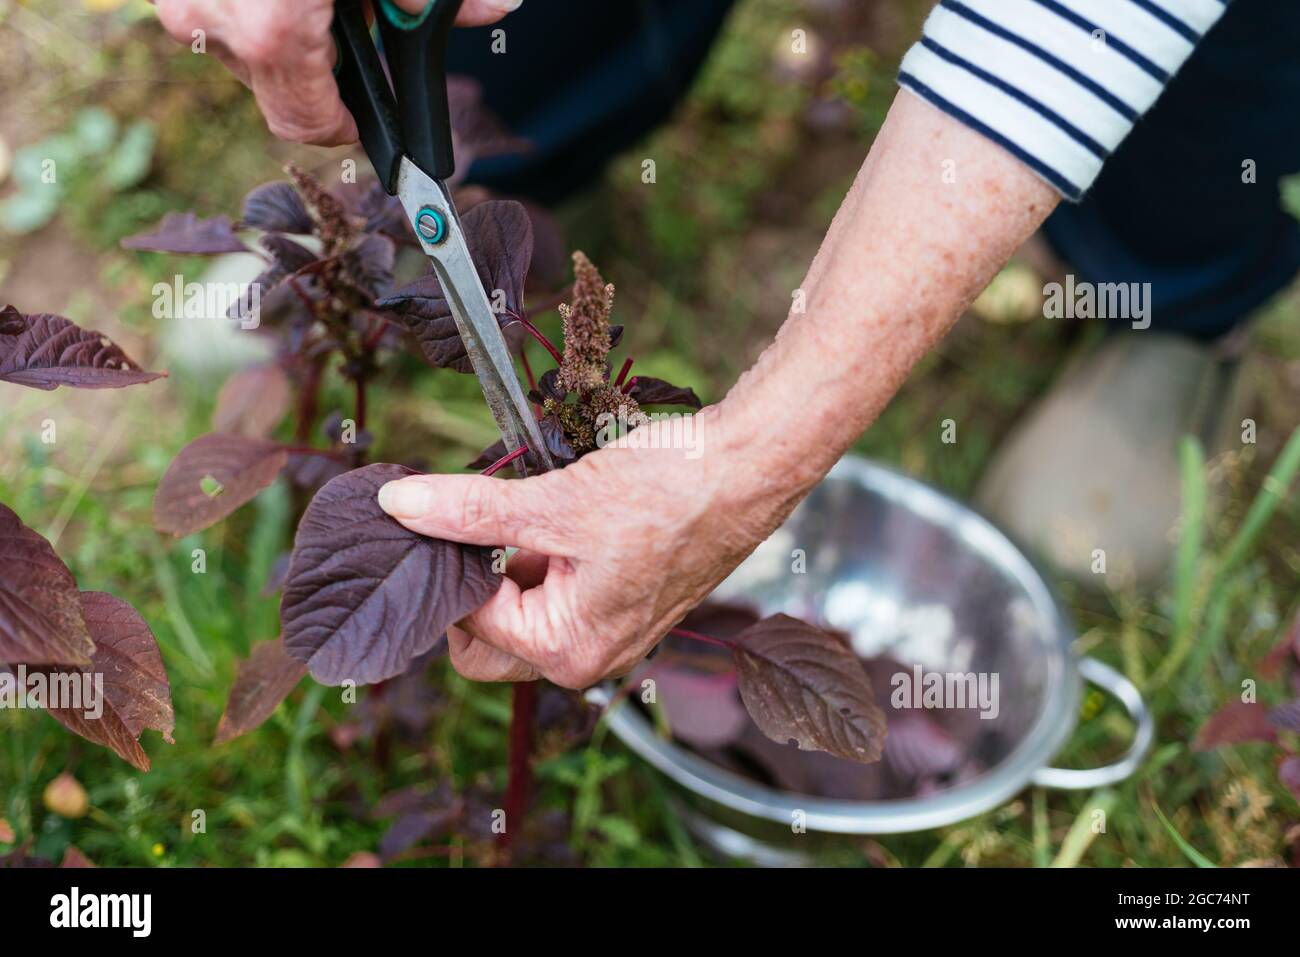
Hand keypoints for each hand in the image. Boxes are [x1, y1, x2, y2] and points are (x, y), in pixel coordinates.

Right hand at [153, 0, 521, 144]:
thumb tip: (496, 8)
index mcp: (273, 30)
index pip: (308, 124)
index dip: (346, 126)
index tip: (370, 116)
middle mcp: (215, 23)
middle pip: (277, 86)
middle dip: (324, 62)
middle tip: (354, 17)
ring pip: (247, 47)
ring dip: (290, 25)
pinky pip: (220, 7)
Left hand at [376, 408, 799, 687]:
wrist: (747, 469)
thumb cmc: (667, 491)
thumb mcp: (554, 501)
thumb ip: (470, 510)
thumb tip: (400, 505)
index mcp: (568, 650)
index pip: (468, 623)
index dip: (449, 566)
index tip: (441, 513)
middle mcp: (589, 657)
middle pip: (490, 640)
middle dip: (476, 581)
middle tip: (477, 518)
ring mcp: (610, 633)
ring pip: (524, 613)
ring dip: (511, 564)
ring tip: (531, 507)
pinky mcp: (624, 605)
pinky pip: (561, 596)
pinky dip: (545, 559)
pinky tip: (559, 512)